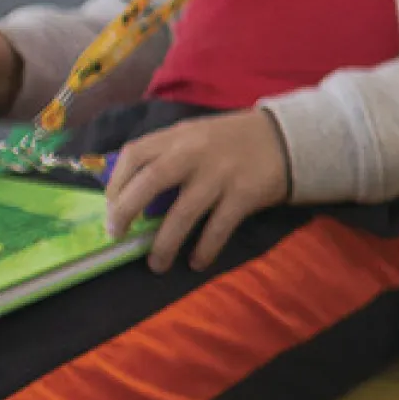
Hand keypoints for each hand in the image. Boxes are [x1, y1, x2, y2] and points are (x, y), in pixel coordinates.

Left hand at [101, 110, 292, 271]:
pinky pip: (217, 228)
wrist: (288, 138)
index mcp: (179, 136)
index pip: (134, 154)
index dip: (115, 183)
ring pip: (183, 213)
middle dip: (126, 212)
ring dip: (165, 244)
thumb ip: (166, 153)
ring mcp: (221, 174)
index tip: (110, 207)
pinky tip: (197, 261)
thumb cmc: (233, 141)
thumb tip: (129, 190)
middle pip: (150, 182)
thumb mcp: (195, 135)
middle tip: (117, 235)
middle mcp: (195, 152)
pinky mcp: (244, 194)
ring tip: (157, 264)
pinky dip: (204, 249)